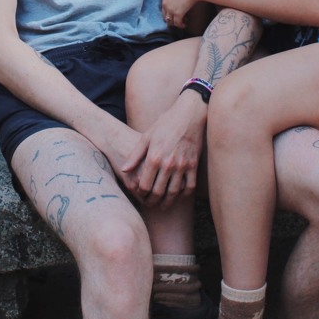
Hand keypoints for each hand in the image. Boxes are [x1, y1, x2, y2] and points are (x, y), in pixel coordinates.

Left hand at [122, 93, 206, 208]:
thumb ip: (135, 155)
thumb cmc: (165, 123)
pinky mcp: (194, 165)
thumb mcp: (146, 136)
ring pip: (174, 192)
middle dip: (152, 201)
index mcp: (154, 157)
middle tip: (150, 204)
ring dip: (167, 202)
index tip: (140, 196)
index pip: (144, 185)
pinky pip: (190, 186)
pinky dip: (184, 194)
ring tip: (162, 204)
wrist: (189, 114)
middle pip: (158, 192)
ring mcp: (182, 165)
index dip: (140, 194)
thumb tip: (124, 170)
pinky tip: (178, 195)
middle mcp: (168, 164)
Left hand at [161, 0, 203, 27]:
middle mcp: (165, 0)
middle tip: (178, 17)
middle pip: (165, 12)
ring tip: (183, 21)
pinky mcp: (177, 13)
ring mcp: (170, 8)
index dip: (170, 6)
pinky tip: (184, 24)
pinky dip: (180, 25)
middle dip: (171, 16)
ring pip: (169, 19)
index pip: (164, 2)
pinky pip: (177, 23)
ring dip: (175, 22)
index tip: (176, 8)